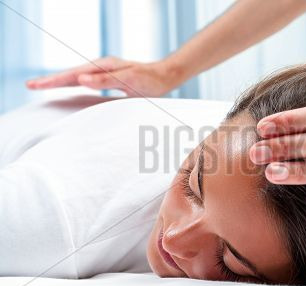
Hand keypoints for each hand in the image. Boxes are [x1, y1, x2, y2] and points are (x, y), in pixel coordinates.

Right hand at [26, 56, 183, 96]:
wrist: (164, 77)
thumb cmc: (149, 80)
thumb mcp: (128, 80)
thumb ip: (105, 81)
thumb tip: (81, 79)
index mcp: (103, 67)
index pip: (72, 75)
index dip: (53, 81)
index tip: (35, 85)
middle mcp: (101, 68)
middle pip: (70, 74)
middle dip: (50, 81)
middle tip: (30, 85)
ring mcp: (104, 73)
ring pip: (77, 77)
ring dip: (59, 82)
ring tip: (43, 86)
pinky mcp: (109, 79)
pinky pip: (86, 81)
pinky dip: (73, 84)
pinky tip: (70, 88)